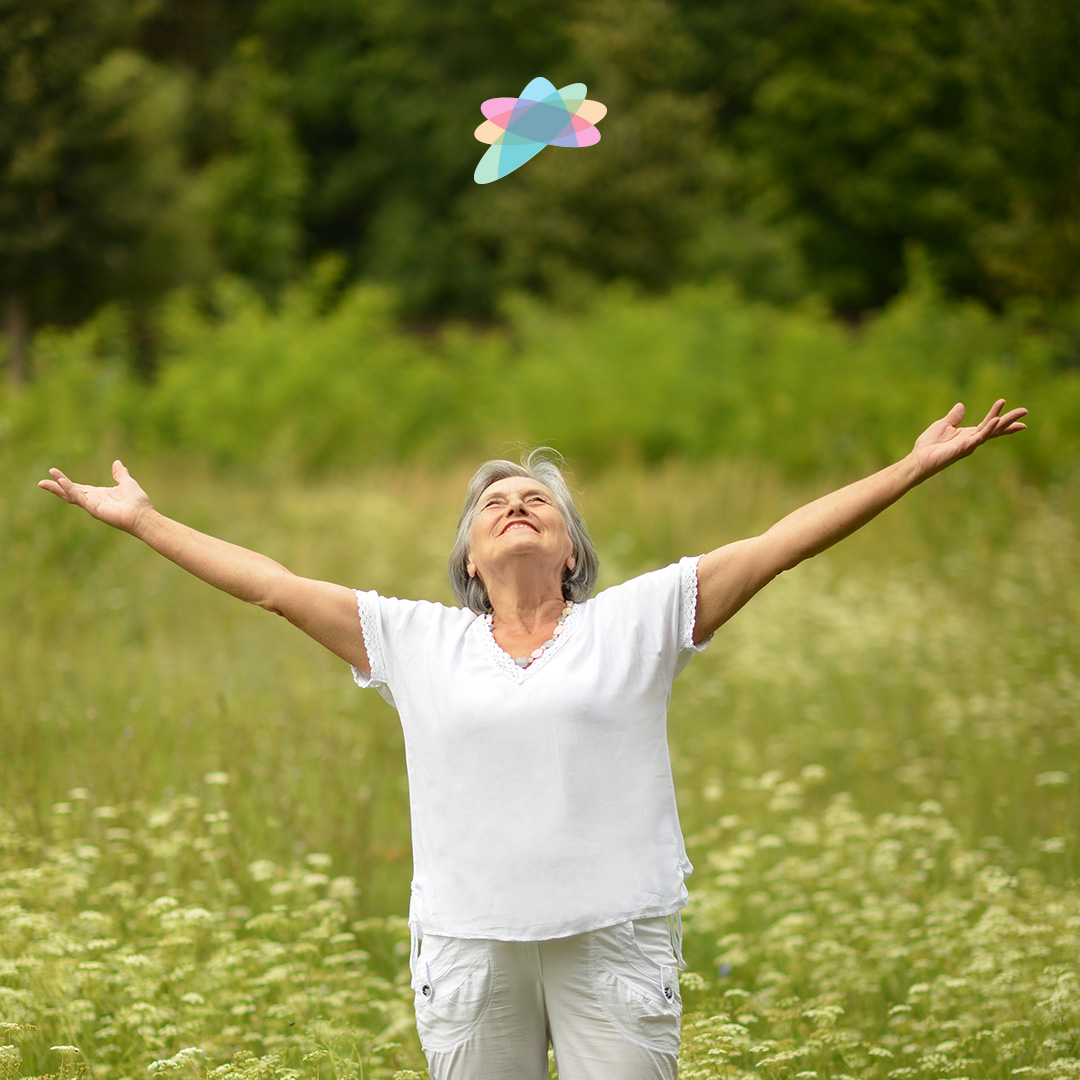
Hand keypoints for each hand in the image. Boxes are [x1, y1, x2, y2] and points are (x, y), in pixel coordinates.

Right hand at [38, 460, 152, 533]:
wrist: (143, 515)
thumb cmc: (137, 502)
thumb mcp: (127, 483)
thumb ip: (120, 474)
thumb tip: (117, 463)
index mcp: (98, 494)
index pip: (77, 487)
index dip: (66, 482)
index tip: (54, 474)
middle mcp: (92, 500)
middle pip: (69, 492)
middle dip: (56, 487)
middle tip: (41, 482)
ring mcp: (92, 505)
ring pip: (70, 495)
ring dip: (58, 488)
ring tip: (44, 482)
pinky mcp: (94, 509)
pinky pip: (79, 498)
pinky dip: (70, 490)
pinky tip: (61, 482)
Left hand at [911, 399, 1027, 478]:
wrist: (919, 458)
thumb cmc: (929, 445)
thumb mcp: (943, 425)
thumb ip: (954, 417)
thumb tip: (961, 406)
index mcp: (968, 434)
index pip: (989, 425)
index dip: (1000, 417)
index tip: (1011, 408)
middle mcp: (972, 440)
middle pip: (995, 428)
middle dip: (1010, 420)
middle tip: (1025, 411)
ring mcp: (970, 444)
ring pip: (991, 431)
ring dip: (1004, 422)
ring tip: (1017, 413)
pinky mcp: (964, 447)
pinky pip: (979, 437)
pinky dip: (988, 429)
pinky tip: (996, 420)